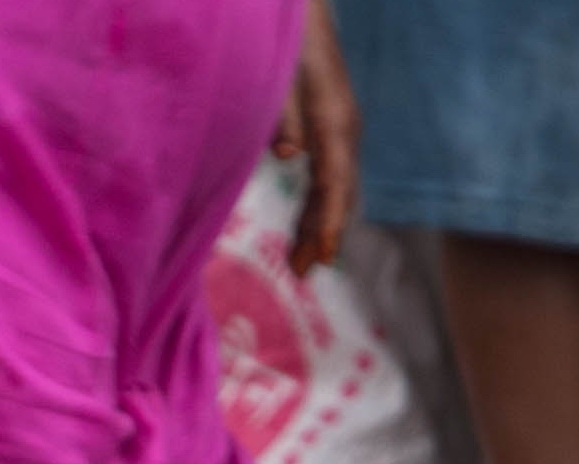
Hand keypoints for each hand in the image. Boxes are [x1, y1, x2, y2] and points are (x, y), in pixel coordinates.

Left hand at [273, 0, 358, 273]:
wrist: (304, 12)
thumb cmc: (289, 44)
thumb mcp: (282, 77)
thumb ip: (285, 116)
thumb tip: (289, 154)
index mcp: (334, 124)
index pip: (335, 184)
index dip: (327, 223)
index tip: (321, 257)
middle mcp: (344, 130)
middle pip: (338, 194)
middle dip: (321, 235)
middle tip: (301, 273)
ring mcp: (340, 131)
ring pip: (333, 190)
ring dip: (316, 226)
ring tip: (298, 264)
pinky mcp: (329, 130)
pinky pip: (327, 178)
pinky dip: (314, 207)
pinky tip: (302, 229)